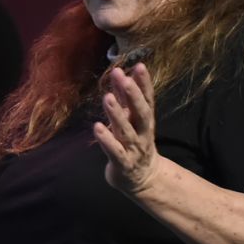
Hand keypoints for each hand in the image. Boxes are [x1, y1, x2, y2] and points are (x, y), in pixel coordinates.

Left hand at [92, 63, 160, 194]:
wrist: (142, 178)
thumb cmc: (134, 142)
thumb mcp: (132, 120)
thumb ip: (125, 98)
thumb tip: (120, 73)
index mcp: (145, 120)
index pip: (147, 99)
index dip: (144, 83)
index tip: (139, 66)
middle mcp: (142, 133)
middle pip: (141, 113)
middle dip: (133, 95)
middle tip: (124, 78)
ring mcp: (133, 149)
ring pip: (126, 130)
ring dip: (117, 114)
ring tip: (107, 97)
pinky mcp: (123, 163)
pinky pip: (114, 151)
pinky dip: (106, 140)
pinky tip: (96, 128)